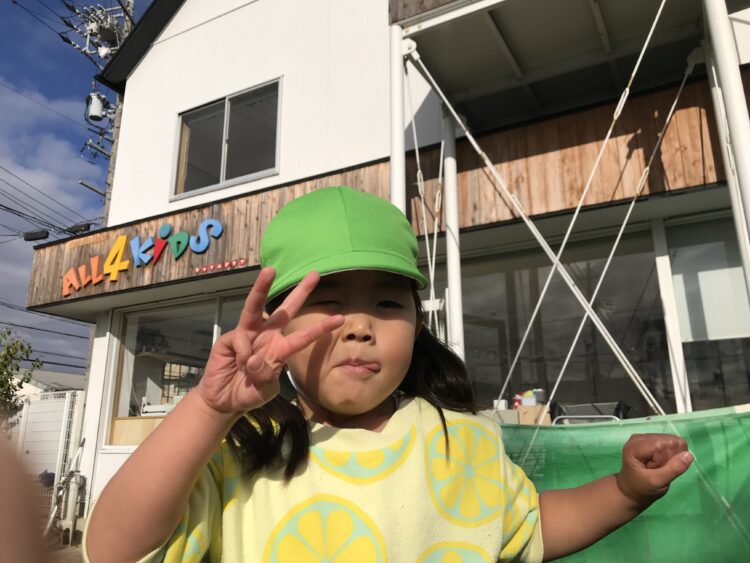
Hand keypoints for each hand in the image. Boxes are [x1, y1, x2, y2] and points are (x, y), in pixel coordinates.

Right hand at [196, 267, 343, 415]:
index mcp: (280, 349)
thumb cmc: (248, 393)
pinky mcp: (230, 338)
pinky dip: (243, 354)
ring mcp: (248, 335)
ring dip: (261, 288)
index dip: (321, 328)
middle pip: (284, 310)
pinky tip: (238, 365)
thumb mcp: (263, 391)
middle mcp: (266, 336)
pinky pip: (240, 340)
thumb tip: (253, 359)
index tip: (340, 319)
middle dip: (300, 292)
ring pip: (255, 307)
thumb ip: (264, 378)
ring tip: (269, 271)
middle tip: (315, 274)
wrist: (223, 400)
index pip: (303, 336)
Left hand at [616, 433, 692, 507]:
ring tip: (659, 467)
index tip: (657, 471)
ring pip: (673, 441)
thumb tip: (689, 455)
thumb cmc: (641, 488)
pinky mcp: (652, 440)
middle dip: (669, 458)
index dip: (667, 460)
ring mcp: (646, 437)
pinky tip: (662, 463)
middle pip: (669, 441)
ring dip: (671, 457)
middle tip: (658, 470)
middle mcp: (639, 438)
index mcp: (635, 447)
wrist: (632, 490)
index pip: (662, 445)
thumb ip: (673, 469)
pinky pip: (672, 443)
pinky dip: (671, 455)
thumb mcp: (657, 482)